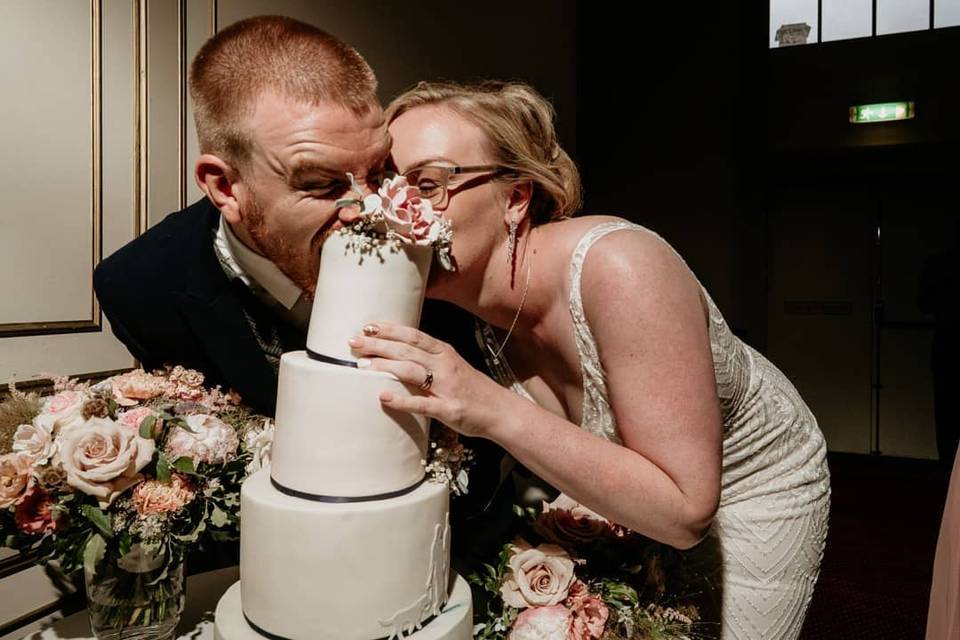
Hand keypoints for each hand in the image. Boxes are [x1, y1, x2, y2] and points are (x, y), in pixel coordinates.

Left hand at [347, 321, 508, 437]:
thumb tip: (398, 355)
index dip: (390, 329)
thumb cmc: (472, 390)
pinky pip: (422, 403)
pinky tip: (383, 397)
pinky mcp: (448, 409)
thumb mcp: (451, 367)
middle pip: (407, 349)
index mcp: (444, 353)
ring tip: (361, 366)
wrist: (501, 411)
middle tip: (353, 341)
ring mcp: (447, 386)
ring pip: (411, 370)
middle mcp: (444, 365)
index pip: (413, 335)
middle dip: (378, 344)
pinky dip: (402, 400)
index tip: (367, 325)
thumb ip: (428, 360)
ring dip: (385, 366)